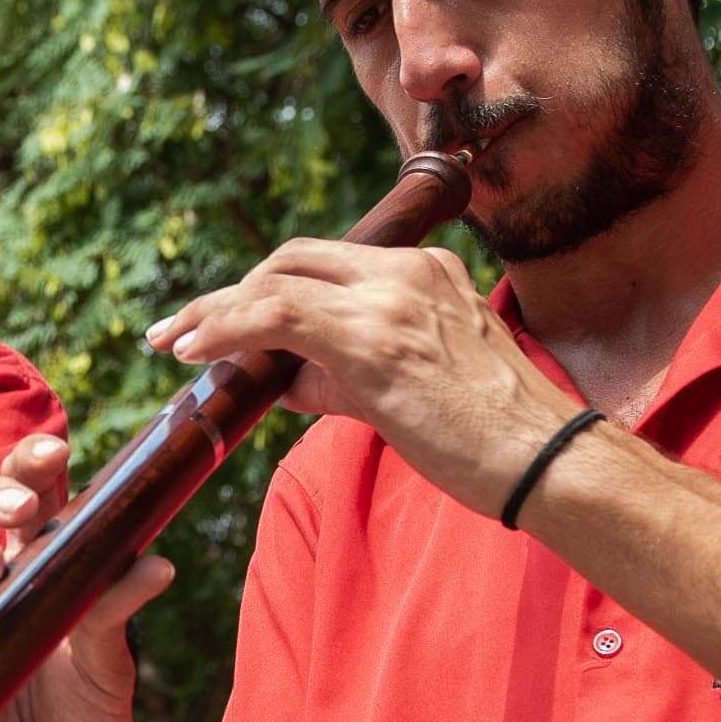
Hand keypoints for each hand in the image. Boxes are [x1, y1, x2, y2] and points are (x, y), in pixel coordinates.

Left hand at [145, 239, 584, 516]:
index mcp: (425, 272)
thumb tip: (286, 380)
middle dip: (228, 295)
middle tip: (181, 332)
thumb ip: (346, 373)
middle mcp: (409, 272)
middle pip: (292, 259)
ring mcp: (392, 299)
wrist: (548, 461)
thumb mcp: (413, 386)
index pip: (324, 262)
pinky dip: (227, 328)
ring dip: (215, 312)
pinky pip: (278, 315)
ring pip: (277, 281)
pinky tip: (195, 351)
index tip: (220, 322)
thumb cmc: (489, 438)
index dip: (262, 289)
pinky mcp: (374, 340)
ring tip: (171, 340)